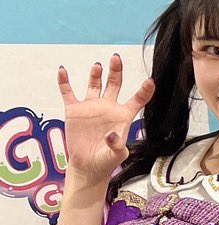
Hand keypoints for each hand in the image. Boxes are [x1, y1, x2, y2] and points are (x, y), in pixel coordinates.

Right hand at [57, 54, 153, 187]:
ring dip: (95, 74)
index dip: (144, 90)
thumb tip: (111, 135)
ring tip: (98, 65)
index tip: (150, 81)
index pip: (137, 99)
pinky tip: (63, 71)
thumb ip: (116, 145)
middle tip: (116, 58)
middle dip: (116, 70)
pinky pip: (68, 92)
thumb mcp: (116, 155)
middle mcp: (108, 107)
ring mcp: (91, 107)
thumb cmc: (106, 161)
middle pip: (114, 84)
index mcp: (123, 116)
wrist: (88, 166)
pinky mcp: (74, 110)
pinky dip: (64, 81)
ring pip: (94, 84)